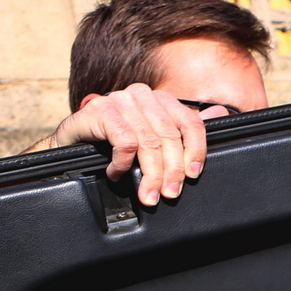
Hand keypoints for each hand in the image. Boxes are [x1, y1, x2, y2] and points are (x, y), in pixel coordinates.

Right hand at [25, 85, 223, 205]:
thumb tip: (220, 114)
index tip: (193, 175)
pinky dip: (123, 164)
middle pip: (170, 137)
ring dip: (150, 175)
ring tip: (148, 195)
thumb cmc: (113, 143)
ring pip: (148, 142)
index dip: (196, 151)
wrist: (70, 144)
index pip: (190, 123)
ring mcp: (119, 100)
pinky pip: (124, 141)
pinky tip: (116, 173)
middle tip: (169, 194)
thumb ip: (183, 128)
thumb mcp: (152, 138)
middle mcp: (142, 95)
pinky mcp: (99, 109)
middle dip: (172, 171)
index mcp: (160, 100)